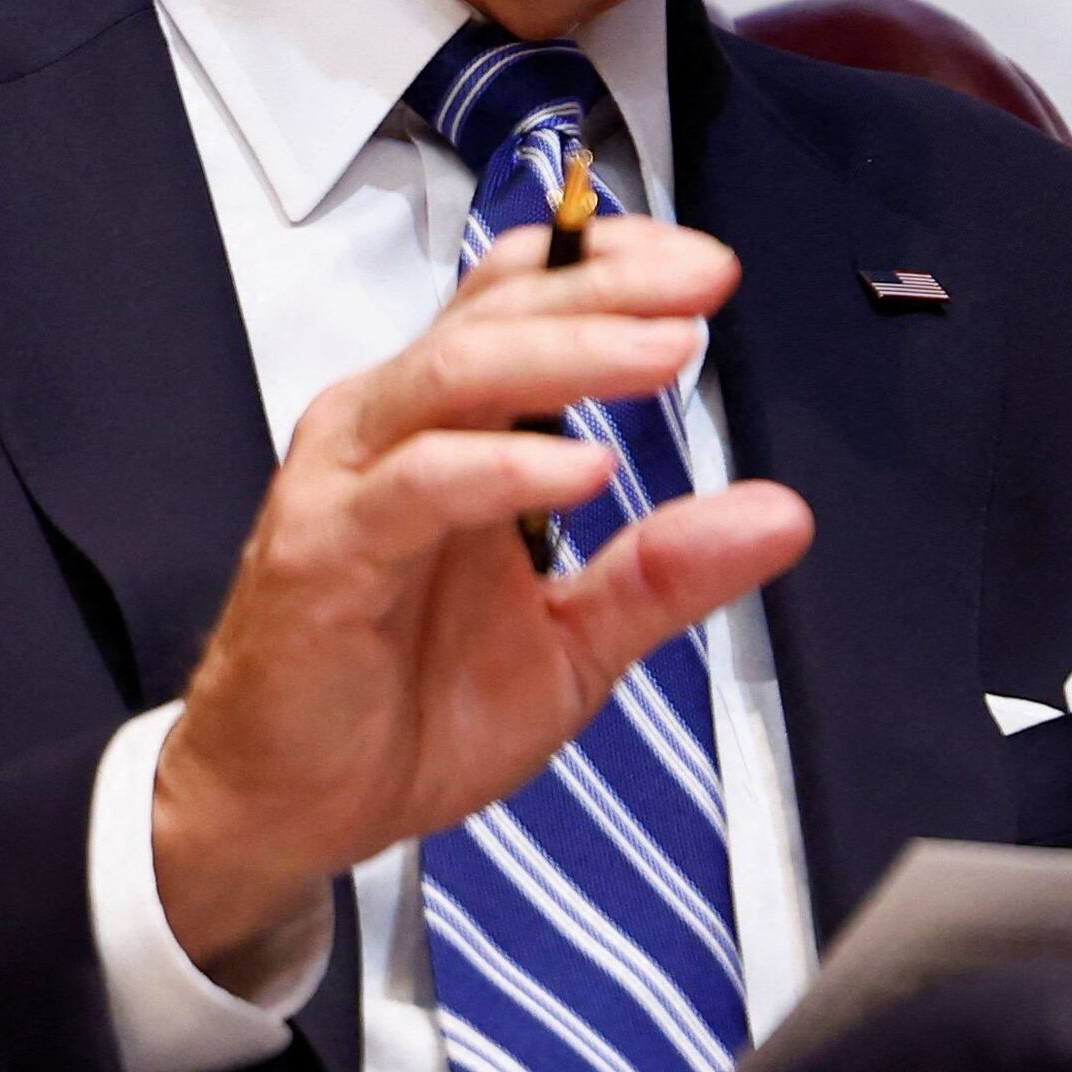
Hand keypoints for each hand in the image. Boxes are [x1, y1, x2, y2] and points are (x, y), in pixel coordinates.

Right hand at [151, 215, 814, 979]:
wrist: (288, 807)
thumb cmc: (404, 709)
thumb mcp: (574, 643)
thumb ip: (666, 573)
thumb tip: (783, 516)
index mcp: (449, 430)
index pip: (517, 298)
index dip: (605, 264)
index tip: (703, 269)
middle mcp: (392, 431)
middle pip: (496, 314)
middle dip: (607, 287)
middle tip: (704, 285)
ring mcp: (350, 482)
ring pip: (454, 373)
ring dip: (567, 353)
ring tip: (665, 351)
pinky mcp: (324, 550)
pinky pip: (417, 485)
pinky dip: (502, 466)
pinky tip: (581, 466)